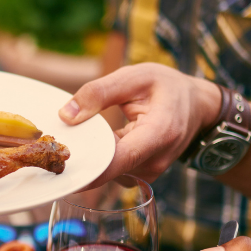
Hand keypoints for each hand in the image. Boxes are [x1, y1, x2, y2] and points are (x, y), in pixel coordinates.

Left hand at [59, 63, 221, 185]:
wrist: (198, 106)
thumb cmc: (167, 87)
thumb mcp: (135, 77)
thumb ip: (99, 92)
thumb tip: (66, 115)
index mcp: (159, 133)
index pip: (120, 159)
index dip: (90, 166)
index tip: (60, 165)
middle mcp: (156, 160)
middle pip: (110, 170)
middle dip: (81, 160)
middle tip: (53, 147)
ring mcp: (150, 171)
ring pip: (109, 172)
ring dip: (91, 158)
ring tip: (75, 139)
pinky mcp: (142, 173)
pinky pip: (114, 171)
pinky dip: (100, 159)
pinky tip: (91, 144)